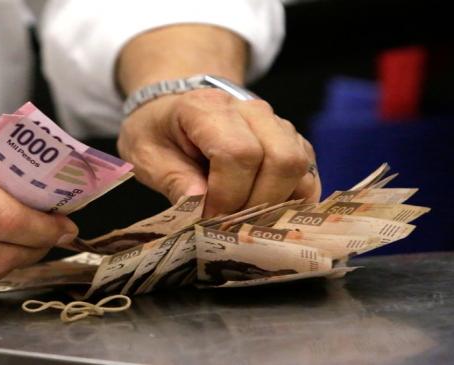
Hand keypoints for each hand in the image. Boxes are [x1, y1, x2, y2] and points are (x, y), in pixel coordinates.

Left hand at [117, 89, 320, 216]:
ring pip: (299, 166)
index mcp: (207, 108)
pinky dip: (292, 201)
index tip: (209, 215)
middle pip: (281, 159)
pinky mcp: (292, 142)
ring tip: (244, 218)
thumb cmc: (158, 133)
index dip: (228, 194)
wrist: (174, 110)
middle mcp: (250, 110)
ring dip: (276, 203)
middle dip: (257, 203)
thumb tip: (201, 208)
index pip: (238, 153)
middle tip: (228, 221)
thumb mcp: (146, 155)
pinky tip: (264, 214)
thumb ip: (172, 180)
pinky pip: (308, 174)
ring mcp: (276, 123)